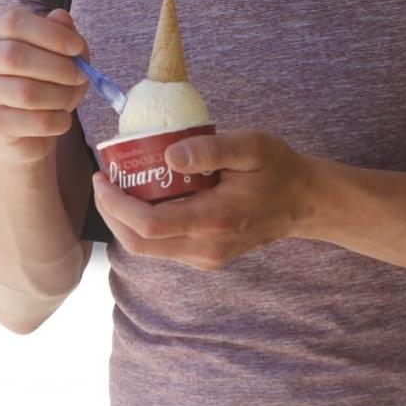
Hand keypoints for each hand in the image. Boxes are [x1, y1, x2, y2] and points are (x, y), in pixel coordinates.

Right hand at [0, 8, 88, 165]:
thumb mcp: (55, 53)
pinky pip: (34, 121)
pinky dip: (59, 120)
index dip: (50, 33)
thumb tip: (62, 18)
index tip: (77, 47)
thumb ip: (60, 34)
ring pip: (25, 92)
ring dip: (61, 95)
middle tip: (81, 76)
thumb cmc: (41, 82)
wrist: (22, 130)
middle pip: (15, 56)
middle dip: (58, 67)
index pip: (14, 22)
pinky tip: (63, 119)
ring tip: (72, 98)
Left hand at [90, 130, 317, 270]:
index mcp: (214, 221)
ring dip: (123, 220)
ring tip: (117, 186)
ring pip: (146, 249)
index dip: (115, 204)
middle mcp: (206, 248)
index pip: (148, 225)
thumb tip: (169, 155)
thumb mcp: (251, 147)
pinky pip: (162, 248)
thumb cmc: (277, 169)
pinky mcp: (205, 258)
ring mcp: (205, 258)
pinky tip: (144, 199)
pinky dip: (142, 226)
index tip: (102, 176)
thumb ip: (211, 149)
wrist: (303, 202)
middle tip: (102, 181)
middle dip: (110, 213)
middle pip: (138, 244)